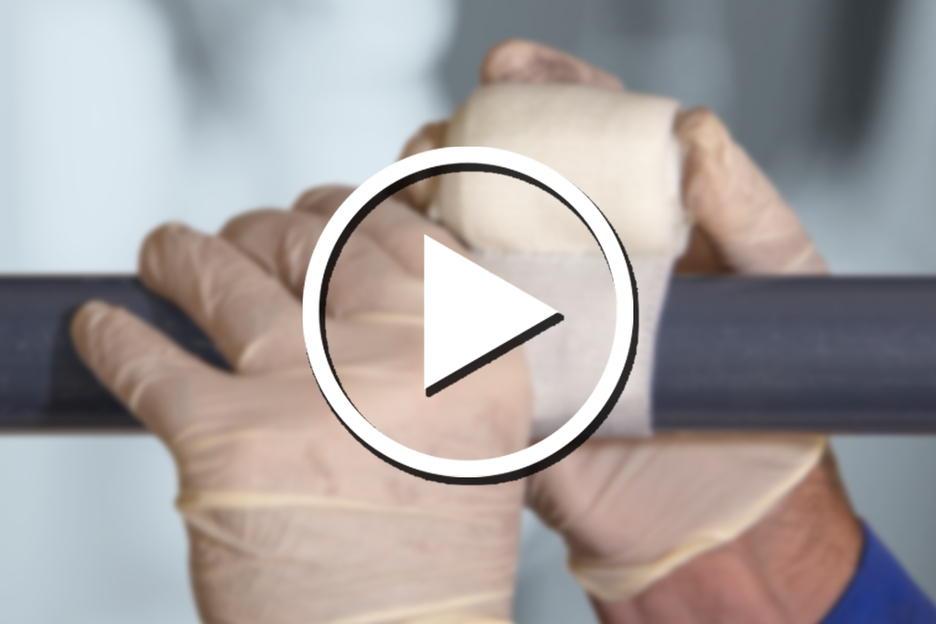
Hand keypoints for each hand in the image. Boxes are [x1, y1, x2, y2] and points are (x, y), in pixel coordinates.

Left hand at [71, 190, 530, 622]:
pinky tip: (105, 329)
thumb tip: (359, 294)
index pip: (396, 231)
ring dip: (181, 255)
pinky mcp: (224, 436)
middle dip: (259, 230)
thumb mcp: (480, 443)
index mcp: (471, 352)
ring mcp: (308, 389)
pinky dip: (116, 339)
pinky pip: (149, 361)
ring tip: (164, 253)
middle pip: (308, 240)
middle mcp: (396, 355)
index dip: (341, 207)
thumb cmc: (433, 569)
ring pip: (224, 276)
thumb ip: (438, 360)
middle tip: (235, 240)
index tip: (312, 207)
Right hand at [404, 39, 862, 623]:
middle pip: (492, 179)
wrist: (720, 519)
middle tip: (444, 143)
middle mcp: (566, 262)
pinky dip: (405, 295)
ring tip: (414, 201)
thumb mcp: (780, 290)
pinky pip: (437, 330)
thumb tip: (696, 131)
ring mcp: (523, 317)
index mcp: (631, 226)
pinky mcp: (496, 379)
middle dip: (454, 145)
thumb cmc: (764, 406)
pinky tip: (394, 274)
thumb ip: (747, 211)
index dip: (540, 92)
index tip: (508, 68)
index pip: (577, 137)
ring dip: (415, 210)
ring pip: (448, 243)